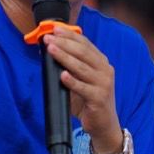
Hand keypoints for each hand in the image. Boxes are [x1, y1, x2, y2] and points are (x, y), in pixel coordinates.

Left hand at [44, 27, 119, 149]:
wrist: (104, 124)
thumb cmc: (89, 100)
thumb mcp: (82, 80)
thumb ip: (71, 66)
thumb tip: (51, 51)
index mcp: (101, 63)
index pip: (85, 44)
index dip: (70, 35)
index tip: (55, 29)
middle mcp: (105, 70)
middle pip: (83, 53)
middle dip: (64, 43)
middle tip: (48, 38)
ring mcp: (103, 84)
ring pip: (81, 68)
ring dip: (65, 57)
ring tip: (51, 50)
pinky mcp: (99, 99)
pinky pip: (83, 88)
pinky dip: (72, 81)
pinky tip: (62, 75)